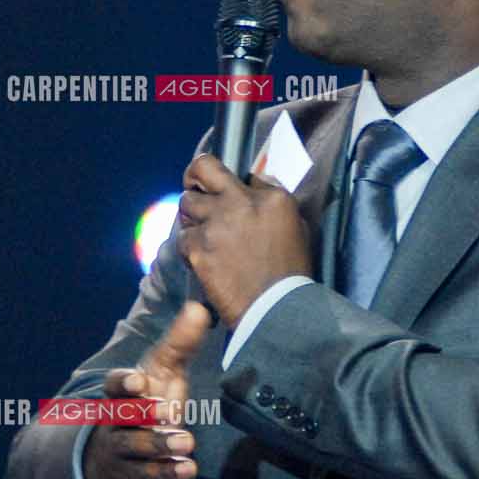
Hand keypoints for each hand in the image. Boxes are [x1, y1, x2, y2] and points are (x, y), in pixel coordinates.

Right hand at [82, 301, 210, 478]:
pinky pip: (148, 475)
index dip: (124, 383)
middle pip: (124, 417)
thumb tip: (199, 309)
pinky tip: (188, 469)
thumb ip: (178, 344)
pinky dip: (168, 472)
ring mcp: (122, 450)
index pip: (113, 385)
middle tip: (169, 411)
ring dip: (161, 445)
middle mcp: (117, 421)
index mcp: (120, 393)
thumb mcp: (162, 372)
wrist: (118, 454)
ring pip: (136, 448)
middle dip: (144, 414)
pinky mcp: (134, 475)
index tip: (139, 382)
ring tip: (187, 442)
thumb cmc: (148, 401)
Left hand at [176, 155, 311, 326]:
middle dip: (194, 175)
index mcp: (270, 198)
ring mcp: (216, 224)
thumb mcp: (297, 229)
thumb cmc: (291, 273)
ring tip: (201, 232)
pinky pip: (182, 237)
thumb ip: (273, 204)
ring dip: (192, 216)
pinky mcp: (197, 248)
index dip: (233, 185)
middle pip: (203, 169)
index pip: (243, 174)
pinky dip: (188, 248)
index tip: (229, 194)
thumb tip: (254, 188)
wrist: (275, 309)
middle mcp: (240, 202)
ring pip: (186, 203)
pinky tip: (200, 259)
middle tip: (194, 187)